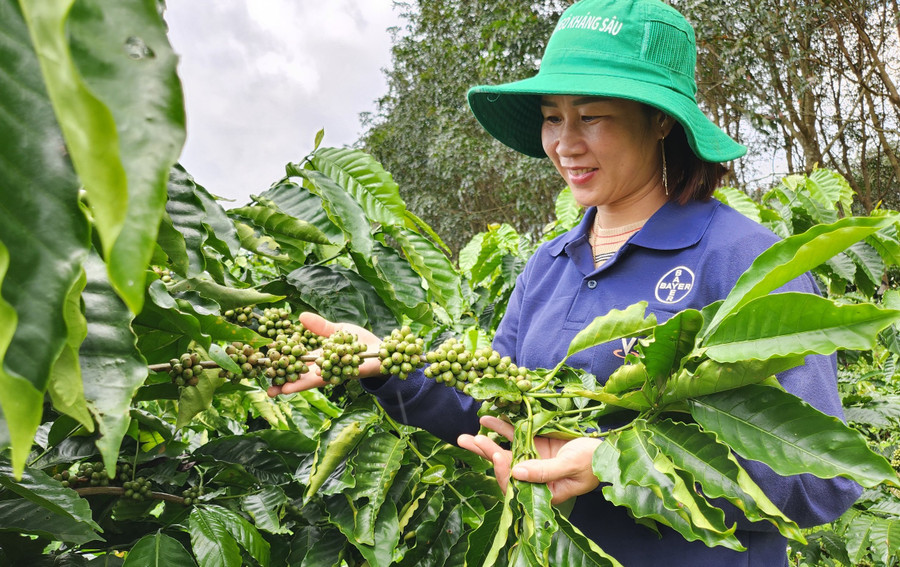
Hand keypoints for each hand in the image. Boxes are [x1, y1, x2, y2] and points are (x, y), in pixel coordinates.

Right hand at [266, 312, 382, 396]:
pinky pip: (335, 375)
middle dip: (286, 383)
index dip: (283, 367)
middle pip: (303, 377)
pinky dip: (325, 376)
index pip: (298, 364)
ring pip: (315, 380)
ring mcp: (336, 372)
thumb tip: (300, 316)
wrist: (384, 350)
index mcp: (320, 358)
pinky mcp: (350, 372)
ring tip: (282, 389)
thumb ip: (320, 327)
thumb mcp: (337, 330)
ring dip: (299, 384)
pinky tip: (313, 377)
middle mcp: (325, 368)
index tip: (266, 369)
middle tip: (270, 390)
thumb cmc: (358, 342)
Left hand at [458, 415, 601, 504]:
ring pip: (504, 450)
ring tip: (466, 435)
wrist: (607, 448)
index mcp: (542, 491)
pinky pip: (514, 435)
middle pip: (504, 467)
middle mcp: (532, 476)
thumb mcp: (571, 466)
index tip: (499, 456)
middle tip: (465, 441)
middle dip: (484, 454)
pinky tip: (487, 419)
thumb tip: (517, 473)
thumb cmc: (593, 462)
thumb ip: (544, 471)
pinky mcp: (535, 442)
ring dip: (485, 442)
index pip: (515, 486)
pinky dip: (500, 428)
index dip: (504, 472)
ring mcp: (532, 458)